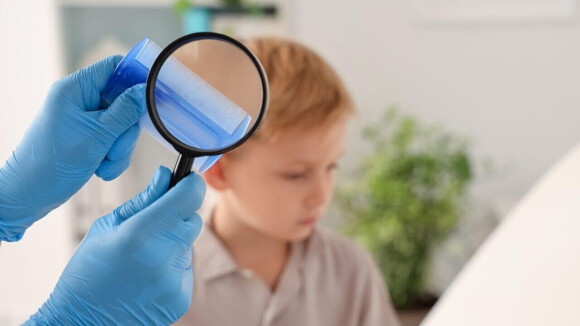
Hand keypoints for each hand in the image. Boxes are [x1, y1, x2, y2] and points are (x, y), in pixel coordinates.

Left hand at [0, 56, 145, 240]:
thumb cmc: (51, 164)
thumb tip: (146, 91)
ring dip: (119, 149)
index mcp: (75, 89)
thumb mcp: (96, 137)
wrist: (28, 195)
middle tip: (115, 149)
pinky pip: (114, 140)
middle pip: (124, 102)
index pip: (114, 67)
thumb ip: (125, 112)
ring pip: (121, 125)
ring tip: (104, 164)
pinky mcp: (88, 137)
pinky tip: (101, 170)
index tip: (153, 97)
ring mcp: (84, 120)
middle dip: (125, 131)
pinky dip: (112, 157)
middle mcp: (80, 100)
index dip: (135, 78)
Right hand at [25, 166, 204, 324]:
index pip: (188, 197)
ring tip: (143, 256)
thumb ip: (143, 200)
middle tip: (152, 225)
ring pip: (188, 245)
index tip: (187, 182)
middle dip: (177, 215)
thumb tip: (165, 176)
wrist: (83, 322)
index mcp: (141, 233)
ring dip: (173, 243)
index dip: (190, 185)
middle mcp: (163, 257)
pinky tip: (147, 275)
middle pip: (192, 219)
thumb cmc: (88, 271)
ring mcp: (174, 280)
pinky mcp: (181, 297)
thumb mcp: (107, 226)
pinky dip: (171, 266)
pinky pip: (185, 269)